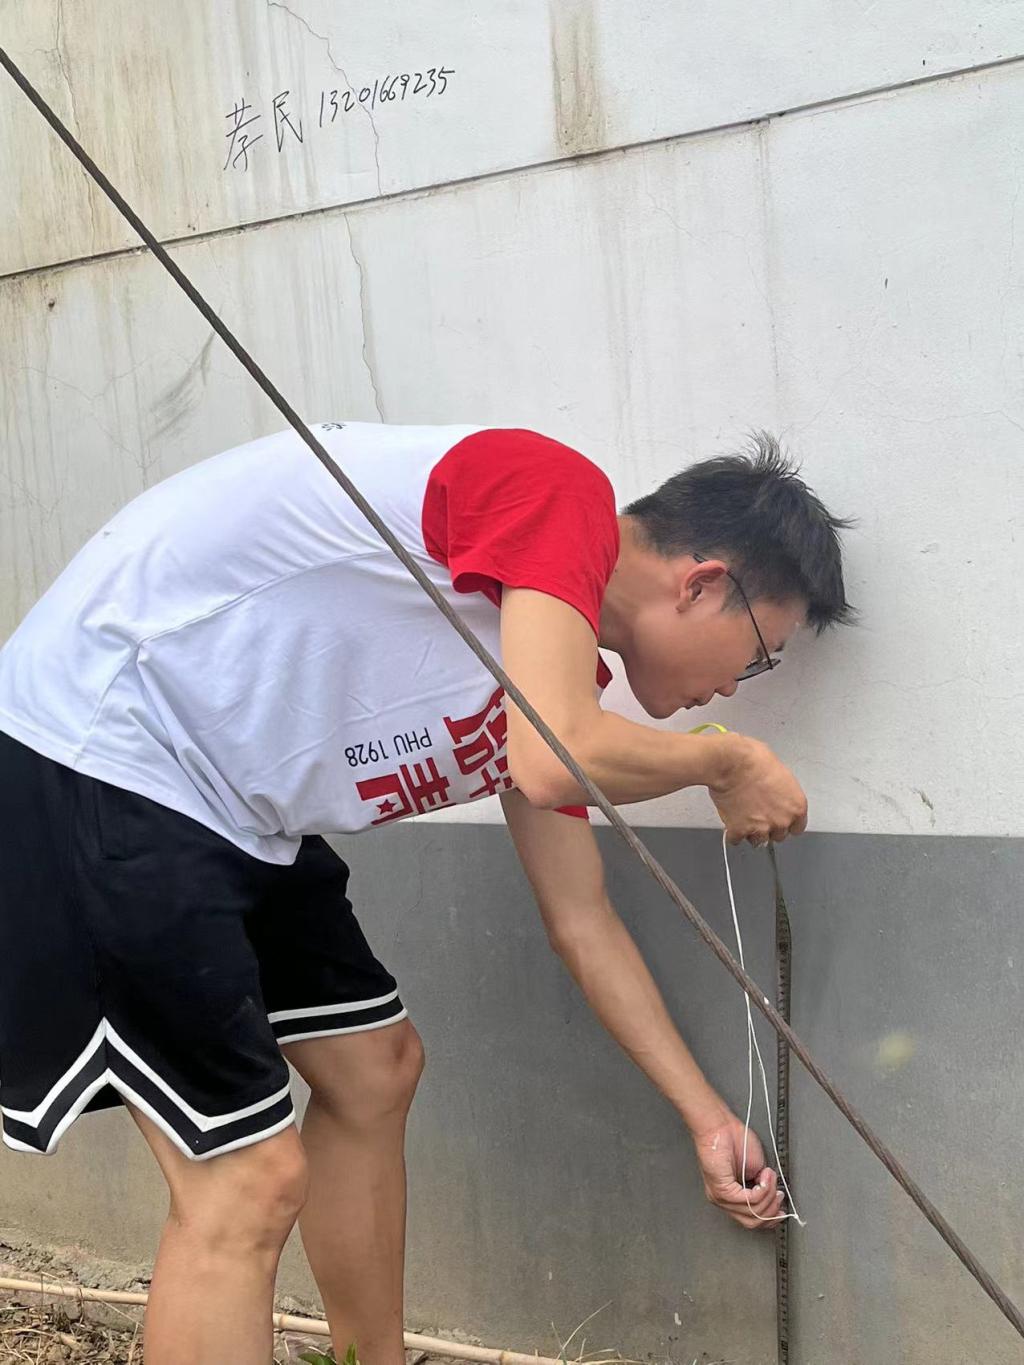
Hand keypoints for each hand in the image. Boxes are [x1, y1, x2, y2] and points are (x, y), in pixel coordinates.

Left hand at [692, 1113, 786, 1229]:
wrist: (720, 1126)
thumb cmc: (734, 1141)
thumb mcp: (756, 1169)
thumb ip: (763, 1188)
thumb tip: (774, 1199)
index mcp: (731, 1198)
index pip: (751, 1221)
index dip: (770, 1219)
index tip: (781, 1211)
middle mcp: (723, 1201)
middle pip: (752, 1222)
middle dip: (771, 1209)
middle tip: (778, 1193)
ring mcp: (721, 1197)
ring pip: (752, 1213)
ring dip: (769, 1195)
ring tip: (769, 1177)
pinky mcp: (722, 1190)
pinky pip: (749, 1201)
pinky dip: (763, 1190)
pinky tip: (763, 1177)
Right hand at [708, 735, 807, 845]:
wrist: (731, 763)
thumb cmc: (754, 760)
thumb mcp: (780, 772)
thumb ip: (782, 791)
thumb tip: (776, 792)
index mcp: (796, 806)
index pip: (797, 827)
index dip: (786, 822)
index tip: (780, 819)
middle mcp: (781, 821)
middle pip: (778, 835)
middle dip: (769, 826)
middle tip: (759, 813)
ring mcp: (760, 828)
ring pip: (758, 840)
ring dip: (751, 832)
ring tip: (743, 817)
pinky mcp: (739, 830)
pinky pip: (736, 839)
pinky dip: (732, 832)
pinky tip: (731, 820)